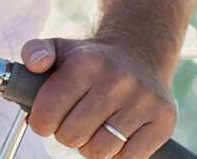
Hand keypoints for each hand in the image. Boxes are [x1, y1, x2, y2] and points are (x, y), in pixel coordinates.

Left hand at [18, 35, 177, 157]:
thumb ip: (36, 51)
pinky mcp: (163, 121)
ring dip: (90, 146)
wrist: (138, 53)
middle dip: (65, 134)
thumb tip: (34, 64)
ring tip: (93, 127)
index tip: (45, 118)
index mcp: (86, 63)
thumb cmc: (91, 59)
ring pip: (100, 151)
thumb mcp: (60, 47)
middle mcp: (116, 80)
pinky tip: (114, 132)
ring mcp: (142, 102)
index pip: (49, 111)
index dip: (41, 121)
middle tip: (71, 121)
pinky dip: (116, 153)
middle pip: (72, 136)